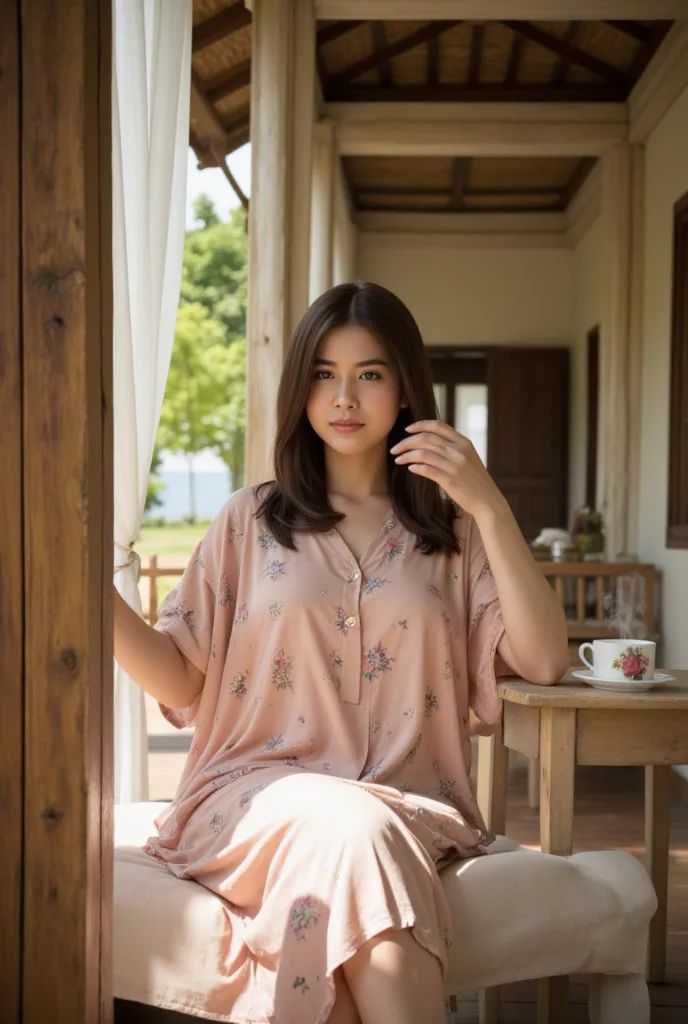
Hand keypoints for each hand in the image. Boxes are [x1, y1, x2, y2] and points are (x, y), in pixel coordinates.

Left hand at [390, 420, 504, 519]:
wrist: (488, 500)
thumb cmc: (475, 480)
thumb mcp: (469, 458)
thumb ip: (453, 448)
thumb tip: (430, 442)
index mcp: (464, 442)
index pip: (438, 425)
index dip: (420, 425)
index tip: (407, 429)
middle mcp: (459, 451)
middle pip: (426, 438)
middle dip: (406, 442)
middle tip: (395, 448)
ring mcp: (455, 465)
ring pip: (423, 453)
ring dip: (406, 455)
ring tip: (398, 459)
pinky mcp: (450, 480)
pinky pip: (427, 469)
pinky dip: (416, 467)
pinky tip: (410, 468)